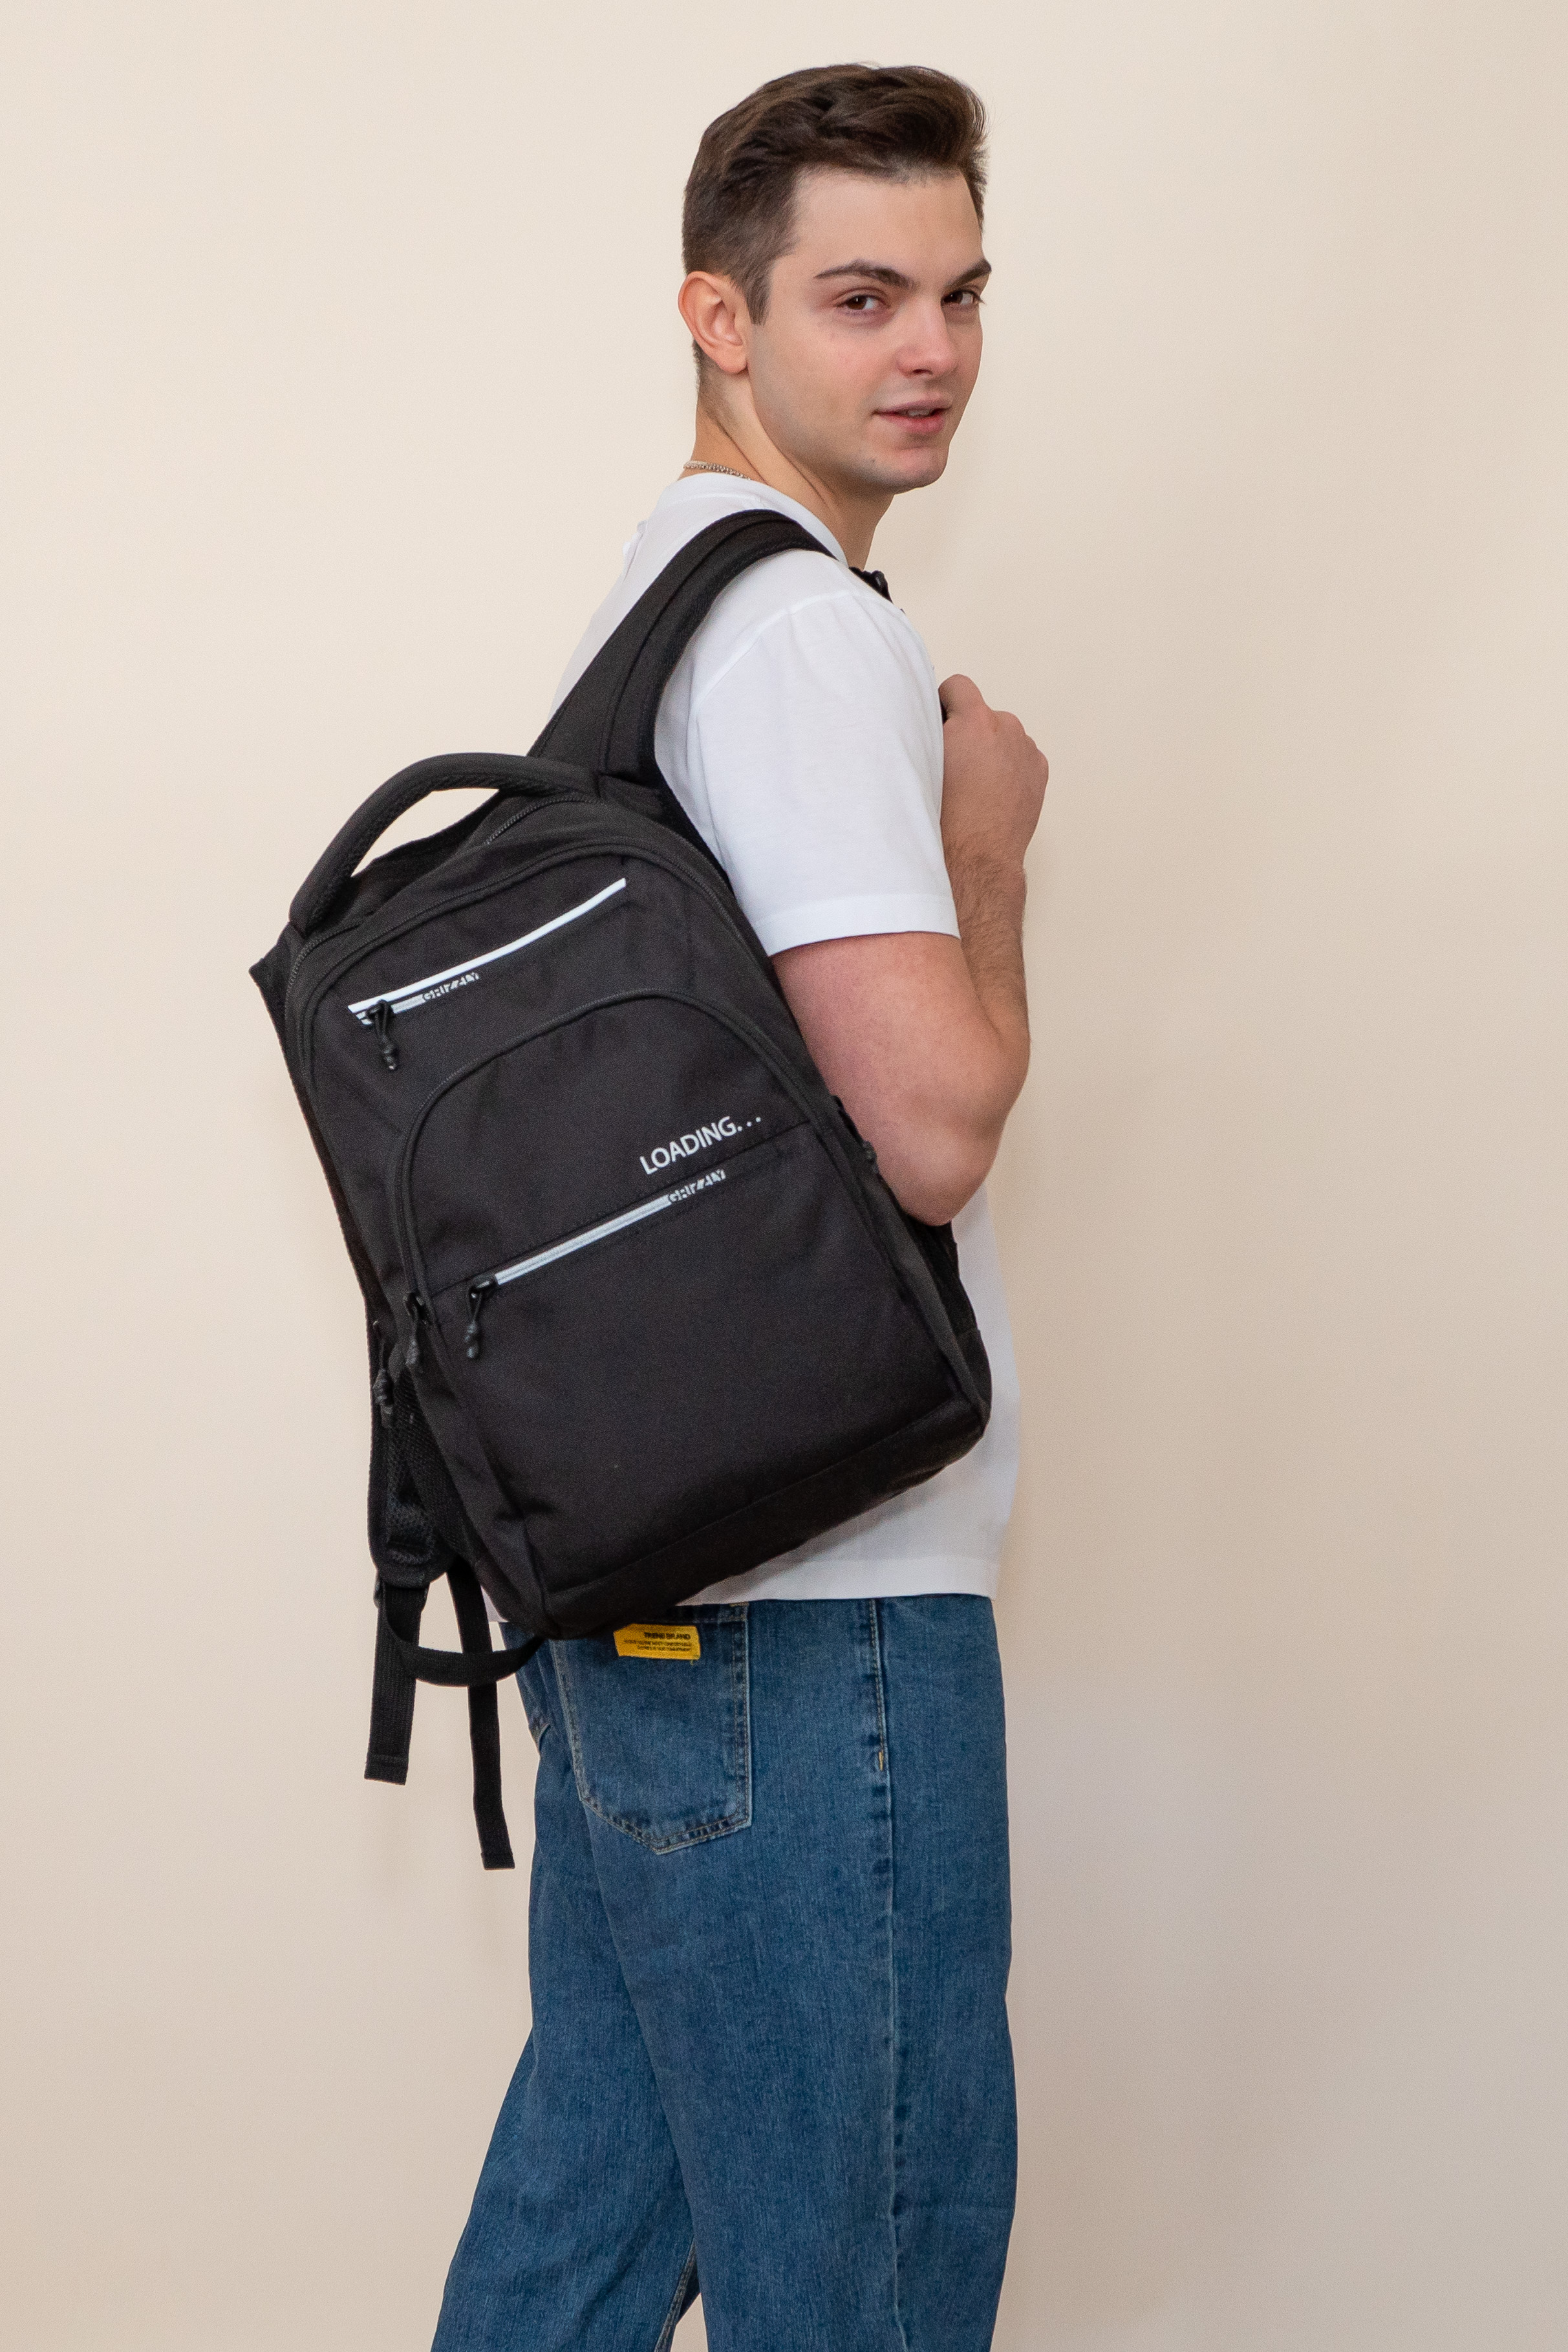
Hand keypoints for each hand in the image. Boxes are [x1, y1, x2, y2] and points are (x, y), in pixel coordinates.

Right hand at [938, 674, 1047, 874]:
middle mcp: (1007, 729)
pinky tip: (991, 791)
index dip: (943, 703)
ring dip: (987, 748)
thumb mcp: (921, 764)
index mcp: (975, 722)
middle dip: (966, 731)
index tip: (937, 724)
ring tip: (972, 783)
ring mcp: (1026, 750)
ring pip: (1001, 735)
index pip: (958, 686)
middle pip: (981, 714)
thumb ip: (928, 730)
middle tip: (950, 764)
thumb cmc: (945, 817)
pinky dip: (1006, 765)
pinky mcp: (1038, 770)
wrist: (976, 858)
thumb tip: (930, 716)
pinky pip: (1018, 755)